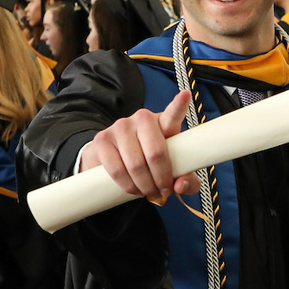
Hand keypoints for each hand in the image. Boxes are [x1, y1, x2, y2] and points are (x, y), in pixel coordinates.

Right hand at [79, 90, 198, 200]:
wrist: (114, 161)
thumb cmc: (150, 164)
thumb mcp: (172, 172)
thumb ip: (186, 180)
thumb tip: (180, 186)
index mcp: (163, 123)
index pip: (172, 114)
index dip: (179, 105)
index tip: (186, 95)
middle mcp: (142, 119)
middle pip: (156, 153)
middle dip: (161, 179)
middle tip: (164, 192)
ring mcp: (120, 127)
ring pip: (136, 165)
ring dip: (144, 186)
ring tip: (148, 192)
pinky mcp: (102, 139)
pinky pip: (116, 169)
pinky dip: (127, 186)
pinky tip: (133, 189)